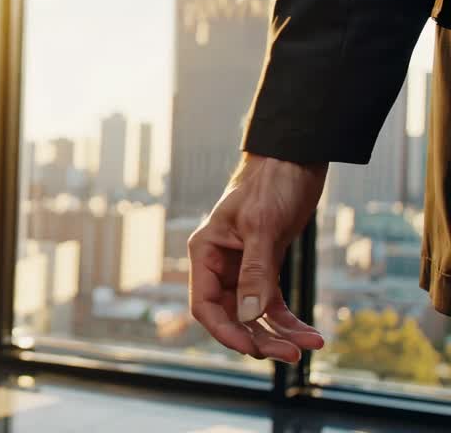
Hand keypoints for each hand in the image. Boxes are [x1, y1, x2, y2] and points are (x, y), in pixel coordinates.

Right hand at [188, 153, 327, 362]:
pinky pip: (273, 304)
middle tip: (289, 355)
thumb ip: (255, 272)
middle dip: (258, 338)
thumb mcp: (262, 227)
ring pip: (254, 315)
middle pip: (231, 316)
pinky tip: (311, 333)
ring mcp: (243, 268)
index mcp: (205, 252)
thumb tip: (248, 317)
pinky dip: (290, 320)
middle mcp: (220, 264)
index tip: (251, 349)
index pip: (205, 304)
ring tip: (307, 346)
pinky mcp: (267, 267)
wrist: (295, 159)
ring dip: (278, 334)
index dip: (225, 331)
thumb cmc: (270, 183)